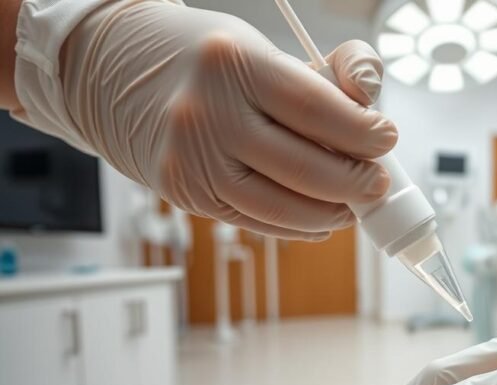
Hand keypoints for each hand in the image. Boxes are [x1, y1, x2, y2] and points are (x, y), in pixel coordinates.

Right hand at [61, 1, 396, 239]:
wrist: (109, 72)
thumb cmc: (199, 60)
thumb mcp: (260, 46)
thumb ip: (326, 72)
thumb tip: (371, 99)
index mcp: (234, 64)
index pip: (319, 110)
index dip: (364, 134)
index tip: (386, 139)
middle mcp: (206, 114)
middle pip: (307, 167)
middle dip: (357, 182)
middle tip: (378, 181)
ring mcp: (191, 160)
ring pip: (283, 207)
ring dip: (333, 213)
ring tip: (355, 203)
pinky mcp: (185, 193)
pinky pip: (256, 221)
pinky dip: (298, 226)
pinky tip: (320, 218)